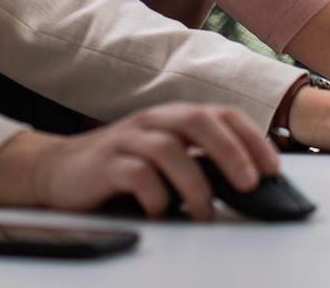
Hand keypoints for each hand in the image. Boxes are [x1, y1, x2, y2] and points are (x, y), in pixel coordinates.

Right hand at [0, 103, 278, 220]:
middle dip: (230, 151)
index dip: (251, 138)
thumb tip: (248, 184)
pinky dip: (156, 196)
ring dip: (195, 184)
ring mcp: (128, 139)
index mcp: (173, 117)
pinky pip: (137, 175)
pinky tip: (161, 213)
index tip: (272, 168)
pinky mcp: (105, 164)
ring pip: (170, 148)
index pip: (221, 114)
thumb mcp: (164, 159)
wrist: (56, 171)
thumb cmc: (119, 167)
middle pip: (199, 120)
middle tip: (249, 183)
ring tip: (204, 213)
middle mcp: (154, 121)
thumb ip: (198, 162)